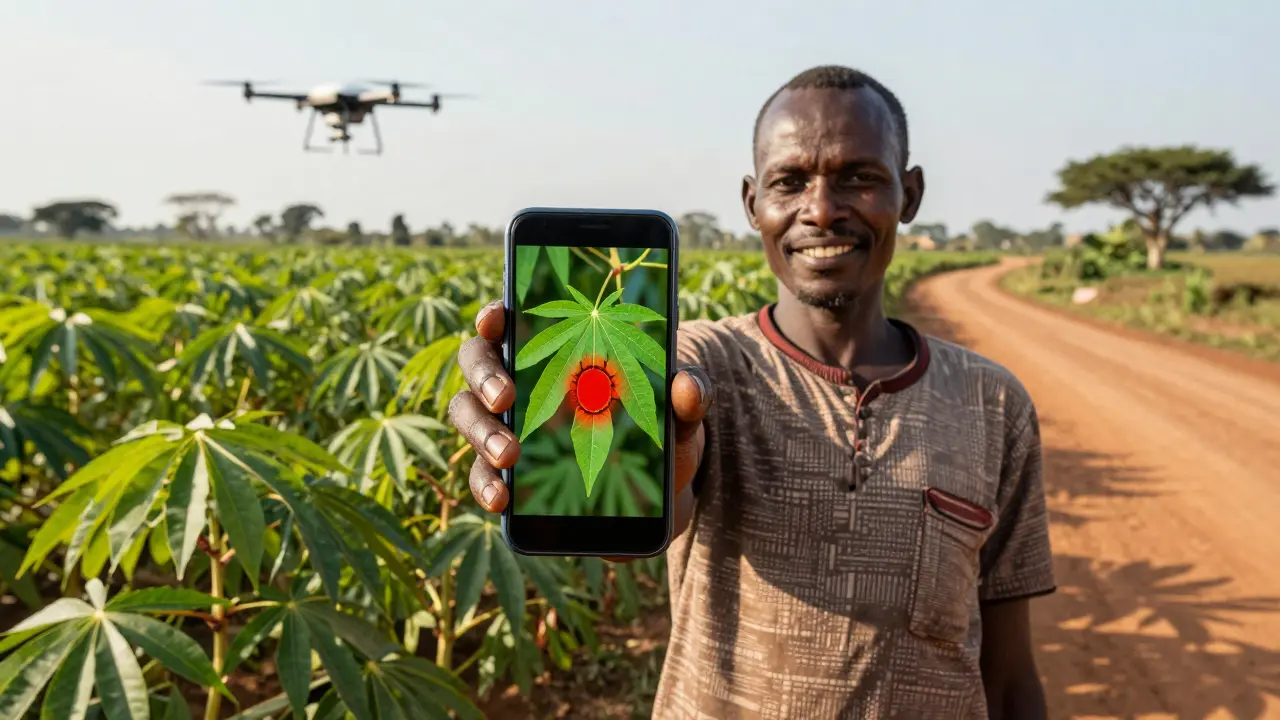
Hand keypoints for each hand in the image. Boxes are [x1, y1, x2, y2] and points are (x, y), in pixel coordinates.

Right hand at [447, 300, 713, 516]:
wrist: (661, 490)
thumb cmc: (663, 427)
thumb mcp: (682, 409)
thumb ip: (689, 392)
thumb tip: (687, 387)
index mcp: (553, 345)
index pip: (511, 319)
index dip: (495, 314)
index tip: (498, 317)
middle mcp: (517, 377)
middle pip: (476, 361)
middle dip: (485, 377)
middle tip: (506, 397)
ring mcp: (506, 424)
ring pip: (468, 416)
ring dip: (482, 433)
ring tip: (508, 455)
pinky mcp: (506, 473)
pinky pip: (481, 475)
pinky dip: (485, 486)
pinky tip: (500, 500)